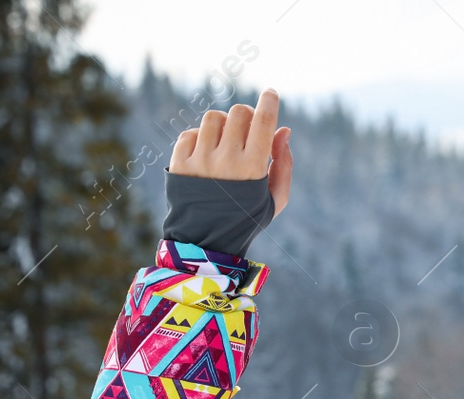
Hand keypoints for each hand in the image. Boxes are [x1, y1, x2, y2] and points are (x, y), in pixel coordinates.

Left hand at [169, 88, 292, 216]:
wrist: (205, 241)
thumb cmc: (246, 218)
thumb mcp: (274, 198)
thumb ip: (283, 164)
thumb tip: (284, 130)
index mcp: (252, 168)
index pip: (263, 121)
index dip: (269, 102)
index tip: (270, 93)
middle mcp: (226, 160)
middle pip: (238, 113)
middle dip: (246, 115)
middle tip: (247, 129)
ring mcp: (200, 160)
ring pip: (213, 118)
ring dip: (222, 124)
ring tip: (224, 142)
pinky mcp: (179, 163)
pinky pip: (190, 133)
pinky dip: (200, 138)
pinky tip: (206, 153)